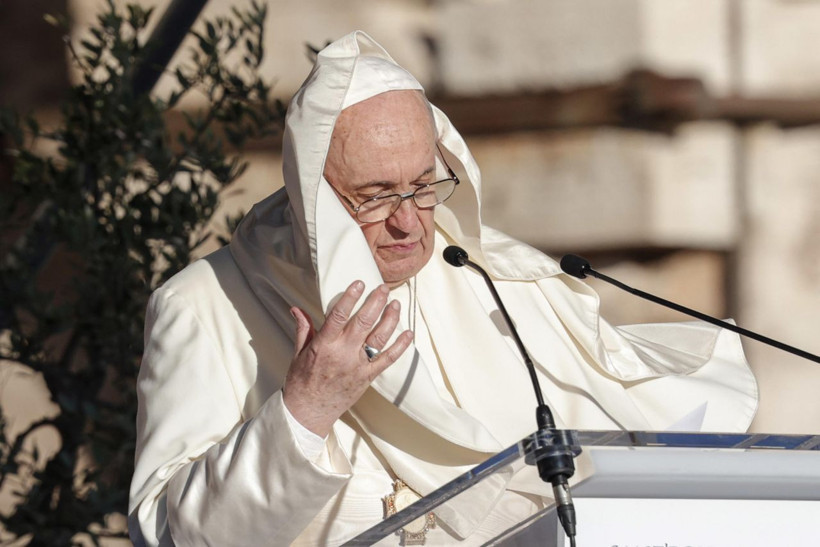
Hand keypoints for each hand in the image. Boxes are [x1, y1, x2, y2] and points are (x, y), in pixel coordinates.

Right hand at [282, 281, 412, 436]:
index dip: (350, 298)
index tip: (359, 283)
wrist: (308, 413)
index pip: (339, 316)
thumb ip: (303, 329)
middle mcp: (343, 354)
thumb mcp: (298, 353)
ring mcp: (357, 366)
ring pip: (379, 338)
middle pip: (364, 322)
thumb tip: (296, 309)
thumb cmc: (302, 383)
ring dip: (389, 319)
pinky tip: (408, 334)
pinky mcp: (367, 377)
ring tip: (395, 304)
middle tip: (383, 288)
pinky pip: (387, 359)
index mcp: (324, 345)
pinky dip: (400, 346)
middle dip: (375, 302)